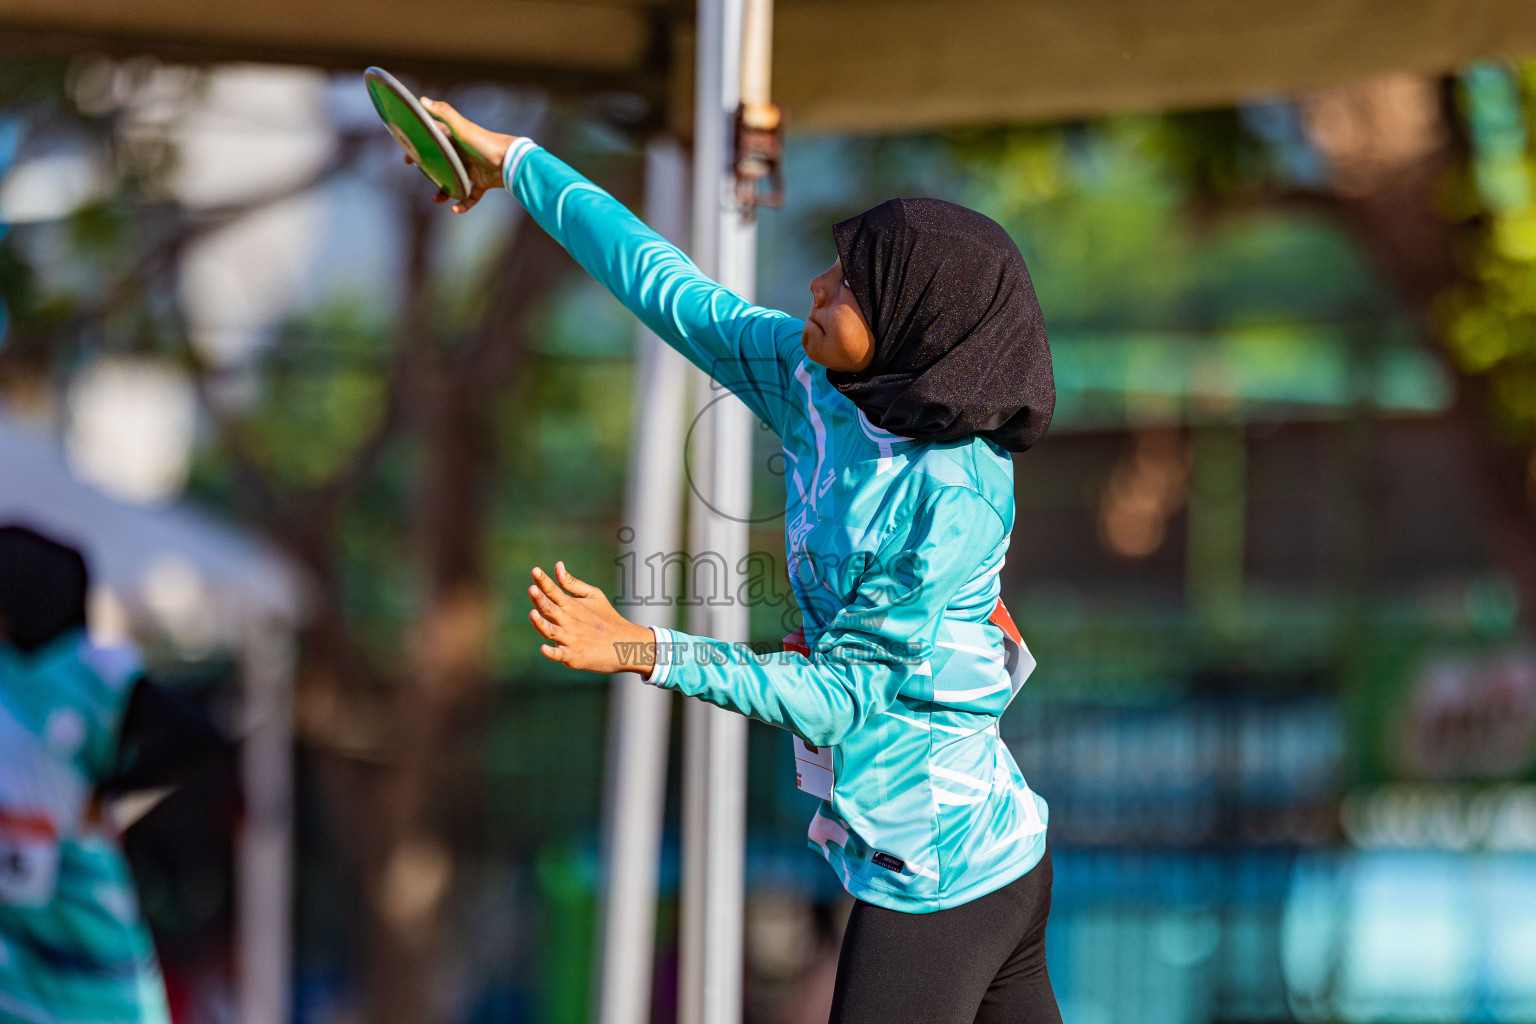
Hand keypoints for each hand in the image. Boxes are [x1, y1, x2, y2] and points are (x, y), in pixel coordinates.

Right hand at [405, 97, 516, 212]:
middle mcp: (463, 153)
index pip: (434, 138)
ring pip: (454, 181)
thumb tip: (422, 100)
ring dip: (444, 191)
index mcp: (456, 139)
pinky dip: (463, 204)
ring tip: (437, 199)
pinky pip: (470, 196)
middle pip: (441, 160)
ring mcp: (472, 169)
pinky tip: (454, 210)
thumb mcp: (462, 127)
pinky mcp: (482, 183)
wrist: (510, 161)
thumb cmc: (485, 142)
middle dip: (428, 167)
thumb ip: (444, 112)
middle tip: (415, 169)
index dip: (420, 141)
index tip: (406, 150)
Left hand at [527, 562, 657, 676]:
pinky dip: (552, 652)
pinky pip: (559, 655)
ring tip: (533, 614)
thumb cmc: (607, 618)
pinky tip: (544, 648)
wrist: (626, 645)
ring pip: (551, 632)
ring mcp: (571, 640)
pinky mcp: (573, 657)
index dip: (543, 581)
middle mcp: (569, 622)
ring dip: (541, 623)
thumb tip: (557, 566)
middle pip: (550, 610)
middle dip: (539, 599)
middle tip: (531, 589)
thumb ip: (573, 583)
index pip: (554, 592)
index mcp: (572, 606)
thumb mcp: (594, 596)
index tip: (535, 570)